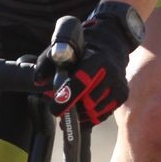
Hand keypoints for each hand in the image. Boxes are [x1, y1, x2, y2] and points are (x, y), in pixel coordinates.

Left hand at [44, 7, 137, 126]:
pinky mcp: (122, 96)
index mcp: (96, 59)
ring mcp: (119, 85)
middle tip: (60, 106)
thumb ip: (47, 63)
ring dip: (80, 113)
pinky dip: (89, 116)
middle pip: (87, 102)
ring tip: (72, 104)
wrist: (110, 45)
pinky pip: (101, 116)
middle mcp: (111, 72)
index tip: (54, 109)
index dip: (67, 97)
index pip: (82, 82)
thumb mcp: (62, 49)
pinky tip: (82, 108)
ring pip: (94, 112)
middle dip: (71, 107)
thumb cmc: (82, 49)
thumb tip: (38, 81)